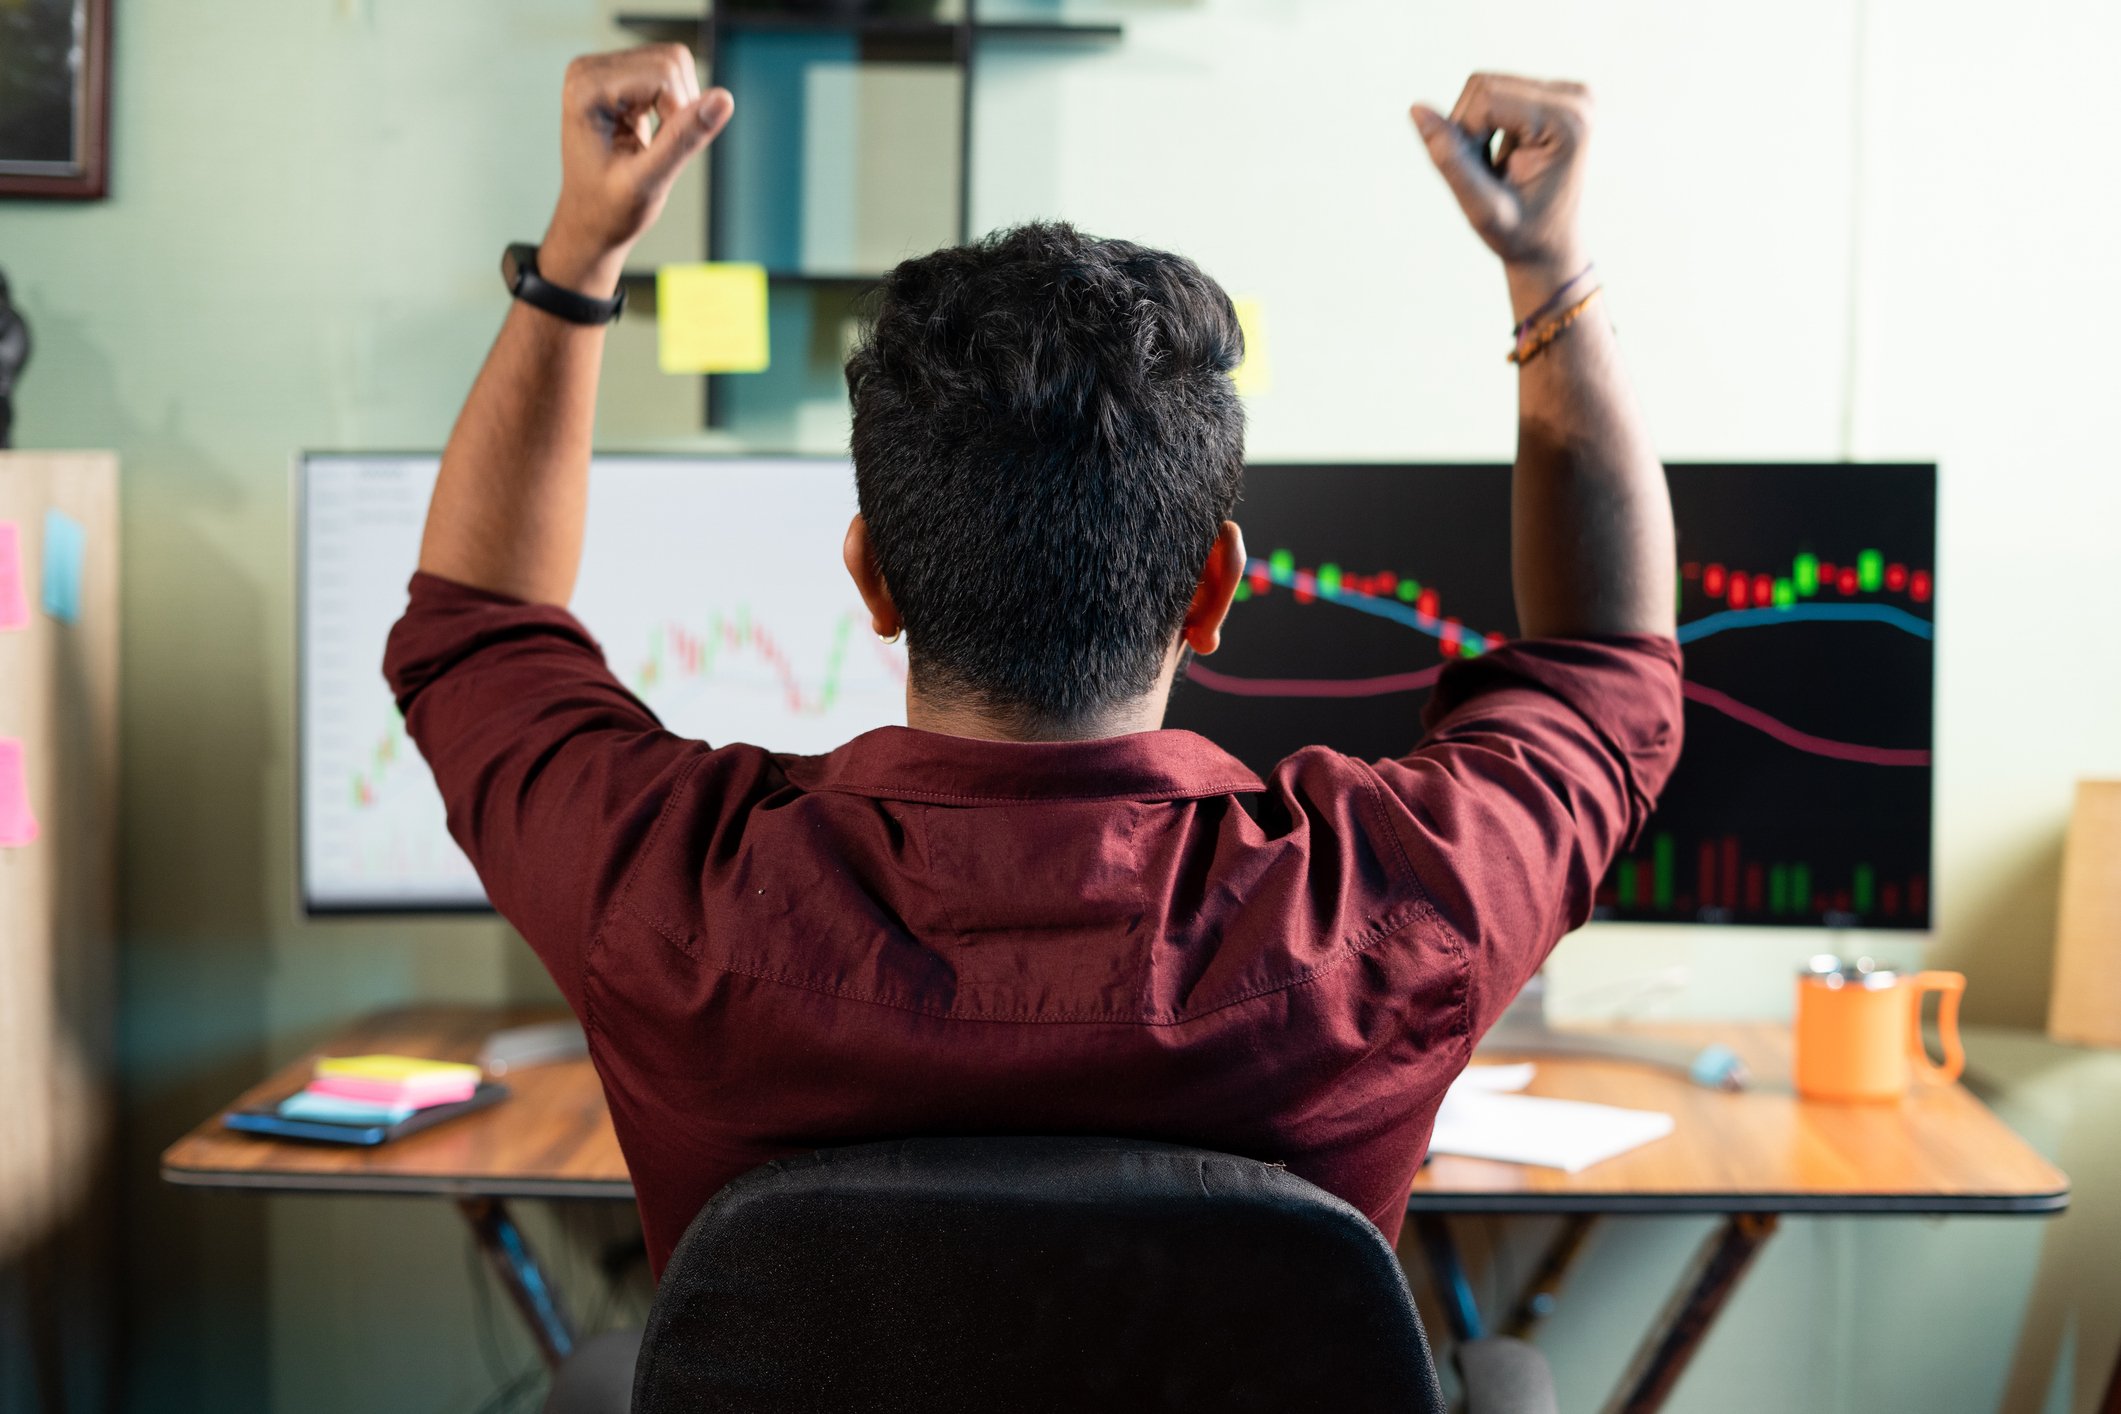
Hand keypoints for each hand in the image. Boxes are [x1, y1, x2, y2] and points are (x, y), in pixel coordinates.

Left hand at [541, 45, 734, 295]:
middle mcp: (589, 70)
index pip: (663, 73)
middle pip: (671, 60)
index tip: (661, 153)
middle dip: (681, 107)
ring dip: (680, 107)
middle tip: (659, 149)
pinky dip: (675, 106)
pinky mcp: (619, 77)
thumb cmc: (608, 210)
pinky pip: (669, 73)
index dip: (680, 113)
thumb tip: (724, 99)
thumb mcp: (649, 181)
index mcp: (586, 89)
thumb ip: (684, 138)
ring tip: (655, 142)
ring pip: (675, 63)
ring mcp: (603, 70)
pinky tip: (653, 132)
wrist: (591, 222)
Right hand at [1411, 74, 1591, 284]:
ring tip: (1494, 167)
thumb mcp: (1482, 208)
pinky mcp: (1556, 93)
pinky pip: (1495, 89)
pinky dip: (1484, 123)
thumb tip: (1416, 108)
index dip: (1465, 137)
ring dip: (1474, 127)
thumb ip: (1450, 160)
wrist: (1551, 246)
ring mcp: (1569, 91)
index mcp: (1568, 120)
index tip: (1480, 178)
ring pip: (1485, 85)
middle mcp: (1576, 96)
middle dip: (1468, 129)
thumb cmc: (1521, 235)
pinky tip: (1504, 154)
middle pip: (1485, 84)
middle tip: (1484, 174)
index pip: (1486, 98)